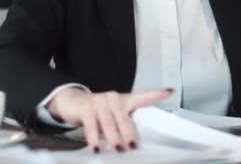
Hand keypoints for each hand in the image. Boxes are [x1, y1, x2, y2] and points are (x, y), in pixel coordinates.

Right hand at [46, 87, 172, 151]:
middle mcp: (113, 98)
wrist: (72, 102)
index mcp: (124, 100)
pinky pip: (92, 125)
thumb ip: (123, 126)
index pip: (143, 96)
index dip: (156, 94)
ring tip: (118, 148)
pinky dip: (94, 138)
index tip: (169, 92)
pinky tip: (96, 147)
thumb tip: (132, 145)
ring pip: (109, 123)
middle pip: (124, 117)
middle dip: (129, 133)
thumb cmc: (98, 112)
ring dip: (114, 137)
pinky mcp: (86, 108)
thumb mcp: (113, 116)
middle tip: (133, 146)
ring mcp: (99, 102)